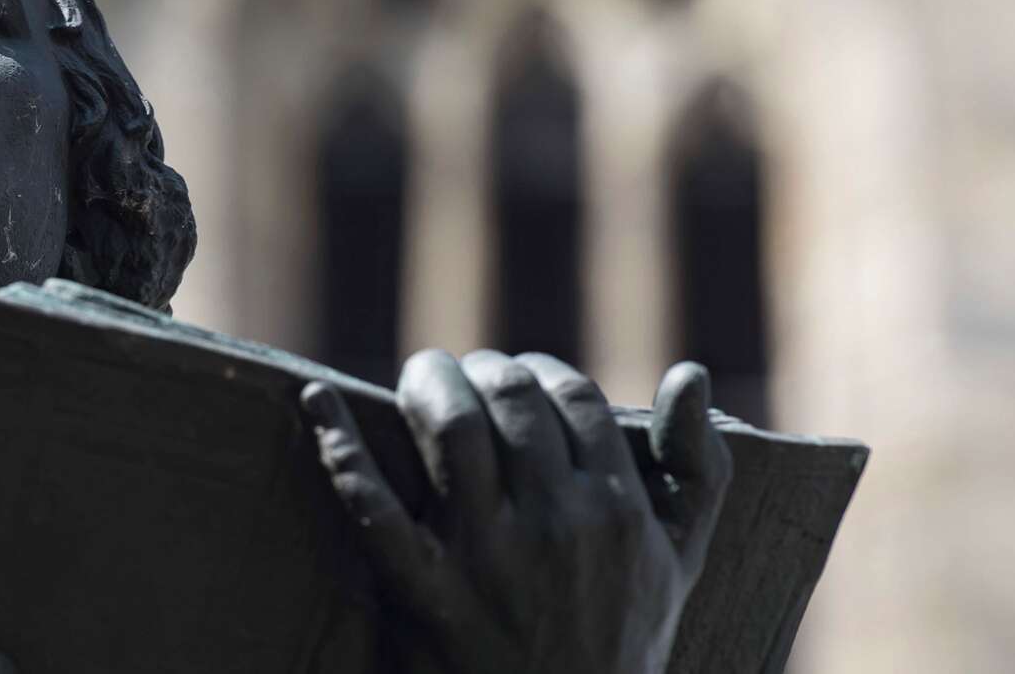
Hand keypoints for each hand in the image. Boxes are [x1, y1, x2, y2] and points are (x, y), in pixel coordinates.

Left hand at [302, 351, 729, 673]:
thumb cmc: (624, 647)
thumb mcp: (682, 563)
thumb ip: (699, 468)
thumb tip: (691, 371)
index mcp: (619, 508)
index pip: (572, 395)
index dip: (540, 368)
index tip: (517, 375)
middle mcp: (556, 522)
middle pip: (511, 396)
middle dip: (480, 368)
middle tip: (463, 376)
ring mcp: (487, 558)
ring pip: (451, 427)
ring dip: (428, 382)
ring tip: (421, 379)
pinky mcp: (426, 595)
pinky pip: (373, 508)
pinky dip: (339, 447)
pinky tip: (315, 401)